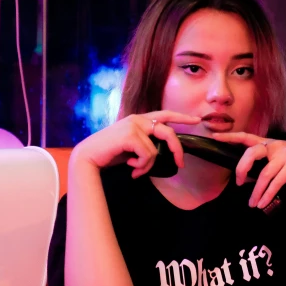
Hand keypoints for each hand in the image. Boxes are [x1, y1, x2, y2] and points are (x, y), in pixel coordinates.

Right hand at [72, 111, 200, 177]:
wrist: (88, 158)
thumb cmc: (109, 154)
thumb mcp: (131, 147)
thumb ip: (145, 144)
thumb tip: (161, 153)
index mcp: (138, 120)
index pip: (165, 115)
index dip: (181, 117)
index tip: (196, 120)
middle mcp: (138, 119)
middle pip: (167, 132)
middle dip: (177, 149)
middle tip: (180, 164)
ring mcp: (134, 125)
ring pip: (155, 150)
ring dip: (147, 166)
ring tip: (135, 170)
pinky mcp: (130, 135)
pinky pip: (148, 155)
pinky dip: (141, 166)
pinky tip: (130, 167)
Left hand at [211, 132, 285, 208]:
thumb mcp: (280, 158)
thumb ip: (265, 164)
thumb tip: (249, 179)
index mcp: (269, 143)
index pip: (246, 136)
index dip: (230, 136)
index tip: (214, 136)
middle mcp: (275, 146)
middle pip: (251, 153)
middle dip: (242, 169)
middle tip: (239, 183)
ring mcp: (285, 155)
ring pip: (264, 174)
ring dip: (256, 192)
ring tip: (252, 204)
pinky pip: (276, 182)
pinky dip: (267, 194)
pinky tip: (262, 203)